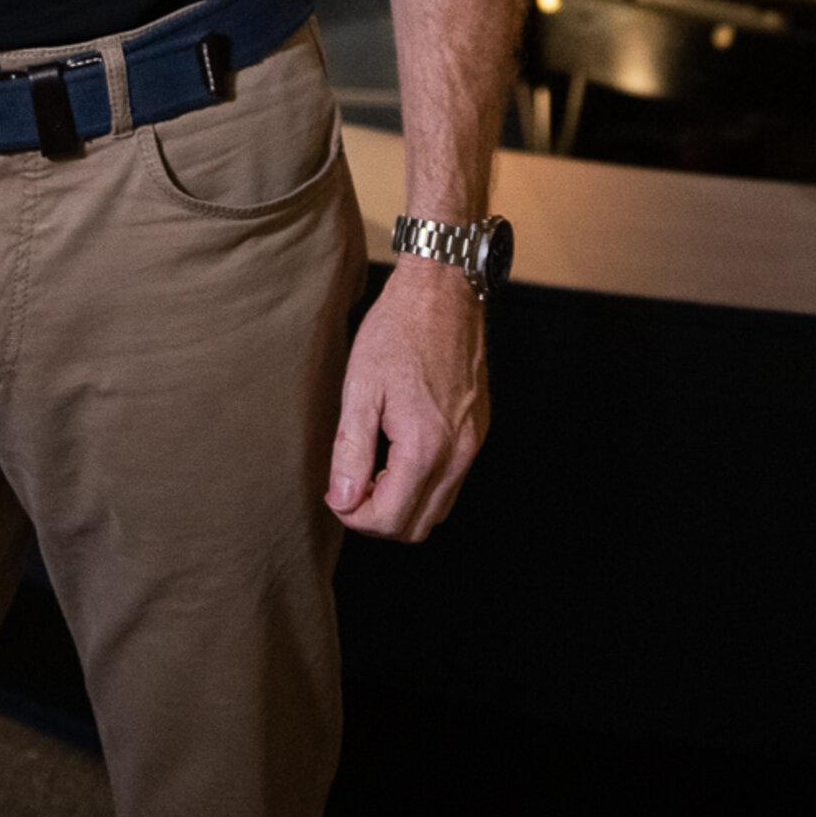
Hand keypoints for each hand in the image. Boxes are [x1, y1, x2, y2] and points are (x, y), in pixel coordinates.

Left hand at [327, 259, 487, 541]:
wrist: (444, 290)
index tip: (336, 493)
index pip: (390, 520)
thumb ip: (351, 451)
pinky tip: (400, 451)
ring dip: (404, 503)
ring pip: (439, 508)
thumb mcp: (360, 389)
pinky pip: (454, 480)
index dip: (354, 517)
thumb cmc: (398, 331)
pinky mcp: (479, 429)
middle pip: (418, 526)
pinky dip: (426, 482)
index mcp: (425, 448)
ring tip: (375, 469)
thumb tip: (342, 500)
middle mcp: (457, 454)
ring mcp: (473, 443)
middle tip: (352, 484)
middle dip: (380, 517)